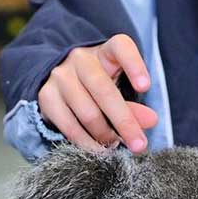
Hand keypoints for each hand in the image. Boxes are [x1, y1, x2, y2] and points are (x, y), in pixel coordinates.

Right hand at [38, 34, 156, 153]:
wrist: (61, 84)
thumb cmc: (98, 87)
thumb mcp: (119, 90)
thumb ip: (134, 107)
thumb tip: (151, 121)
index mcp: (105, 51)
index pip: (120, 48)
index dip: (134, 65)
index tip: (145, 87)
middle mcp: (80, 59)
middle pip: (104, 91)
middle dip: (124, 122)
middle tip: (139, 145)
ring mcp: (60, 77)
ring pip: (87, 112)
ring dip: (105, 135)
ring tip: (115, 145)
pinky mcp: (46, 96)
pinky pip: (69, 126)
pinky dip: (87, 143)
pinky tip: (98, 150)